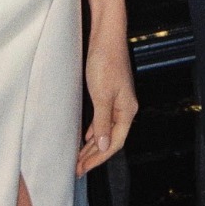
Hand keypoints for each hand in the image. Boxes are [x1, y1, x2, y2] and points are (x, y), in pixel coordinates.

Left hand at [77, 24, 137, 175]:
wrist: (106, 36)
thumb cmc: (105, 62)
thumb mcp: (102, 95)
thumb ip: (102, 122)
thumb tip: (105, 146)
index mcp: (127, 110)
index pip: (115, 143)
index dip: (99, 158)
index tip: (83, 169)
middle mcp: (125, 108)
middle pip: (111, 139)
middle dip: (94, 155)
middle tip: (77, 169)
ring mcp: (118, 100)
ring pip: (105, 130)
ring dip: (92, 145)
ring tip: (79, 158)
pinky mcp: (109, 93)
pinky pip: (102, 119)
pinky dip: (93, 131)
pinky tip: (85, 137)